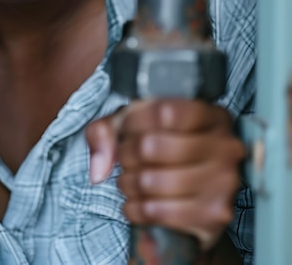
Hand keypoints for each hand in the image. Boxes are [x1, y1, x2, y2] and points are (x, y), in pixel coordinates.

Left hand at [86, 99, 245, 250]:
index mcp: (212, 114)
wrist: (198, 194)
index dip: (134, 122)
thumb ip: (107, 131)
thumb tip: (100, 168)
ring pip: (151, 181)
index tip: (127, 130)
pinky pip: (159, 213)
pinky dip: (137, 210)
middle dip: (126, 155)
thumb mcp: (137, 125)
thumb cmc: (166, 148)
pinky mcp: (215, 215)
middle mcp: (226, 145)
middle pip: (151, 146)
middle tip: (126, 159)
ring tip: (129, 180)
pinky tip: (137, 203)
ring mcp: (225, 182)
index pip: (163, 112)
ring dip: (128, 184)